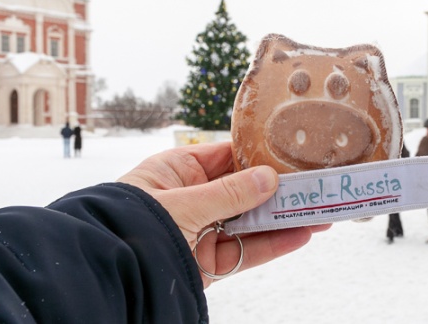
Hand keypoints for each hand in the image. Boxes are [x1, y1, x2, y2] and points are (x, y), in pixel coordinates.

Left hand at [118, 142, 329, 286]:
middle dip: (279, 190)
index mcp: (176, 170)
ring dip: (284, 218)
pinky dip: (273, 245)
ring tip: (319, 211)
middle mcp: (190, 198)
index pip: (226, 157)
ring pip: (249, 223)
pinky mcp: (205, 264)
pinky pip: (245, 251)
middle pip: (243, 191)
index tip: (292, 155)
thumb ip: (230, 193)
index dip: (259, 156)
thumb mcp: (184, 203)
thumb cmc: (132, 224)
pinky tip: (301, 234)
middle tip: (315, 185)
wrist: (107, 272)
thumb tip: (269, 178)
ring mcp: (200, 232)